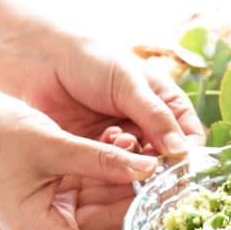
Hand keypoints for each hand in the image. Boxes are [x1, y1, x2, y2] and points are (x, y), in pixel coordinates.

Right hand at [0, 101, 158, 229]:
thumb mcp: (53, 145)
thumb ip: (103, 160)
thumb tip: (150, 168)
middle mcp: (50, 229)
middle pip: (109, 227)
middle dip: (141, 204)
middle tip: (178, 184)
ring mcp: (56, 213)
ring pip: (107, 205)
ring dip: (131, 182)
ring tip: (159, 158)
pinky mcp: (61, 195)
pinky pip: (98, 189)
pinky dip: (115, 173)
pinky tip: (135, 151)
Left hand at [23, 36, 204, 156]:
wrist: (39, 59)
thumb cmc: (91, 60)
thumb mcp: (130, 84)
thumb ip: (156, 117)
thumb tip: (182, 152)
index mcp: (168, 106)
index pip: (191, 138)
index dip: (188, 154)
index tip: (179, 164)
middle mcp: (149, 128)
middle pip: (167, 159)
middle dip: (158, 162)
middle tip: (147, 164)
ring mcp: (123, 143)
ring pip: (140, 168)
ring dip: (132, 160)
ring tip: (117, 140)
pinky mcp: (97, 155)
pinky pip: (113, 171)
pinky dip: (110, 164)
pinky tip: (100, 144)